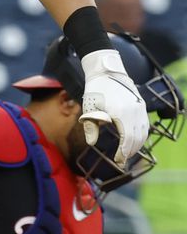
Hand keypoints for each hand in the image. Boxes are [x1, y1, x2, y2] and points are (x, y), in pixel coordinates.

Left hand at [79, 49, 149, 163]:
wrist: (106, 72)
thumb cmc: (95, 91)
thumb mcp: (89, 108)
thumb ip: (90, 126)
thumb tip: (92, 143)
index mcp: (121, 114)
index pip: (126, 139)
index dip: (123, 152)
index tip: (118, 161)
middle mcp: (134, 112)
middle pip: (137, 138)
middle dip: (130, 151)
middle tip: (122, 161)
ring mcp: (140, 108)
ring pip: (143, 132)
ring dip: (137, 145)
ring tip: (127, 153)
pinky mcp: (141, 105)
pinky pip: (145, 124)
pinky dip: (141, 135)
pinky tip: (133, 140)